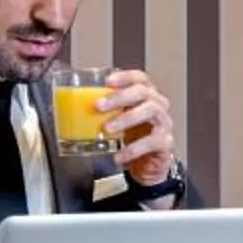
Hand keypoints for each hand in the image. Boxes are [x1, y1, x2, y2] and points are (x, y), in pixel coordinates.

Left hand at [95, 67, 176, 187]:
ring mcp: (164, 123)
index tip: (107, 81)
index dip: (125, 77)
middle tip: (99, 105)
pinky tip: (119, 155)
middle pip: (143, 92)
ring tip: (107, 129)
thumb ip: (104, 112)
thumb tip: (76, 106)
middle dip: (120, 97)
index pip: (139, 78)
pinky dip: (134, 149)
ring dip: (126, 118)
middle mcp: (158, 105)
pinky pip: (152, 141)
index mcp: (146, 96)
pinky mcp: (166, 142)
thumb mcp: (117, 121)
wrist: (147, 166)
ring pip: (150, 111)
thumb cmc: (132, 138)